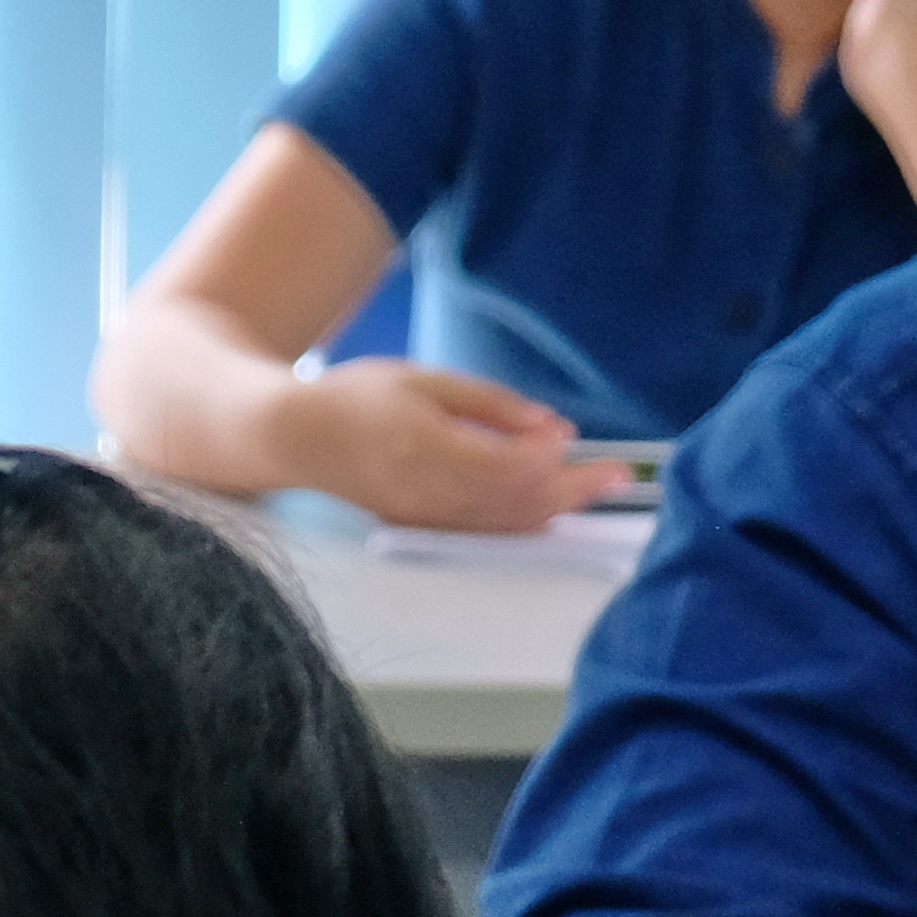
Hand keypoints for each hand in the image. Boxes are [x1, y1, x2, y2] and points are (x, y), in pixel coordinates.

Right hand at [287, 360, 615, 532]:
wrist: (296, 438)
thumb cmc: (360, 397)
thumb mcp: (427, 381)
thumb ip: (492, 406)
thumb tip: (554, 429)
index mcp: (428, 451)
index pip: (508, 468)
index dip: (547, 458)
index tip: (571, 435)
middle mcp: (429, 496)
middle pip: (517, 504)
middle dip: (573, 491)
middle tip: (619, 476)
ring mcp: (425, 520)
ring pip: (507, 526)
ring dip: (556, 510)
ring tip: (595, 488)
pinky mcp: (423, 530)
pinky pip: (486, 534)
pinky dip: (524, 522)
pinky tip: (551, 507)